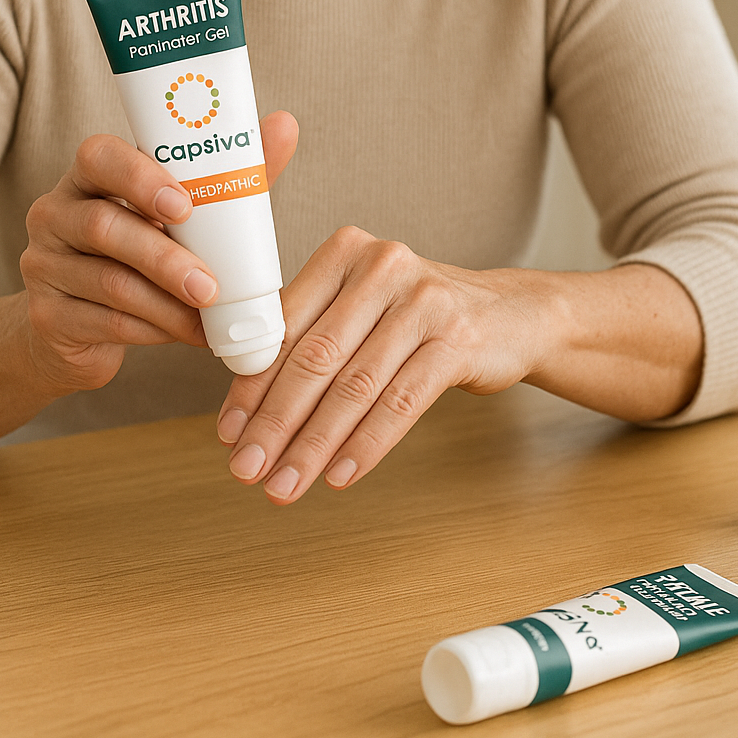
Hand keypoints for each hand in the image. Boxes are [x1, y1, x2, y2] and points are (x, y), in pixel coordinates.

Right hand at [20, 111, 297, 396]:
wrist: (79, 327)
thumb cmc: (143, 250)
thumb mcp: (180, 212)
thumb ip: (227, 173)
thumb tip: (285, 124)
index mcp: (89, 176)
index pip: (98, 156)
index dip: (139, 177)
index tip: (184, 205)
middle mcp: (56, 213)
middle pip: (103, 225)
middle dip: (165, 257)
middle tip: (210, 284)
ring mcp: (44, 266)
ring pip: (109, 281)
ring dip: (167, 303)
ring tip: (207, 314)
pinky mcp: (47, 316)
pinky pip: (105, 322)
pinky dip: (155, 330)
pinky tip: (186, 335)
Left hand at [216, 227, 553, 503]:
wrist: (507, 314)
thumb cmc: (416, 317)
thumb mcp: (362, 308)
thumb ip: (311, 337)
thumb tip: (244, 412)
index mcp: (345, 251)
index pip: (286, 325)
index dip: (252, 385)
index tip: (229, 434)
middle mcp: (382, 265)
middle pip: (316, 357)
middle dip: (275, 423)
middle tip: (246, 470)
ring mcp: (424, 299)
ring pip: (355, 385)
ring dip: (314, 445)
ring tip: (286, 486)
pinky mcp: (457, 338)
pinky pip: (401, 401)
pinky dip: (366, 445)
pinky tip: (340, 476)